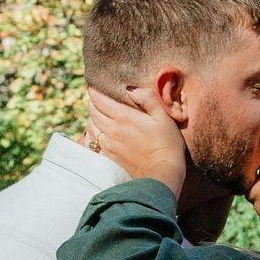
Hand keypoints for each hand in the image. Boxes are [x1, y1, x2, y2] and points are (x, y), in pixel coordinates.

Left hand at [86, 80, 186, 194]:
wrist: (162, 173)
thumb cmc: (167, 143)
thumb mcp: (163, 116)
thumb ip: (148, 98)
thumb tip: (131, 89)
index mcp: (123, 116)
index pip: (100, 100)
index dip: (94, 92)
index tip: (93, 86)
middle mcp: (112, 129)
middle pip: (93, 112)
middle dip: (92, 102)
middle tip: (94, 97)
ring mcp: (109, 144)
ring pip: (92, 126)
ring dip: (92, 118)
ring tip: (96, 113)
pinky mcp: (110, 156)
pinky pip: (94, 142)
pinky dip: (93, 134)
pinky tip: (98, 133)